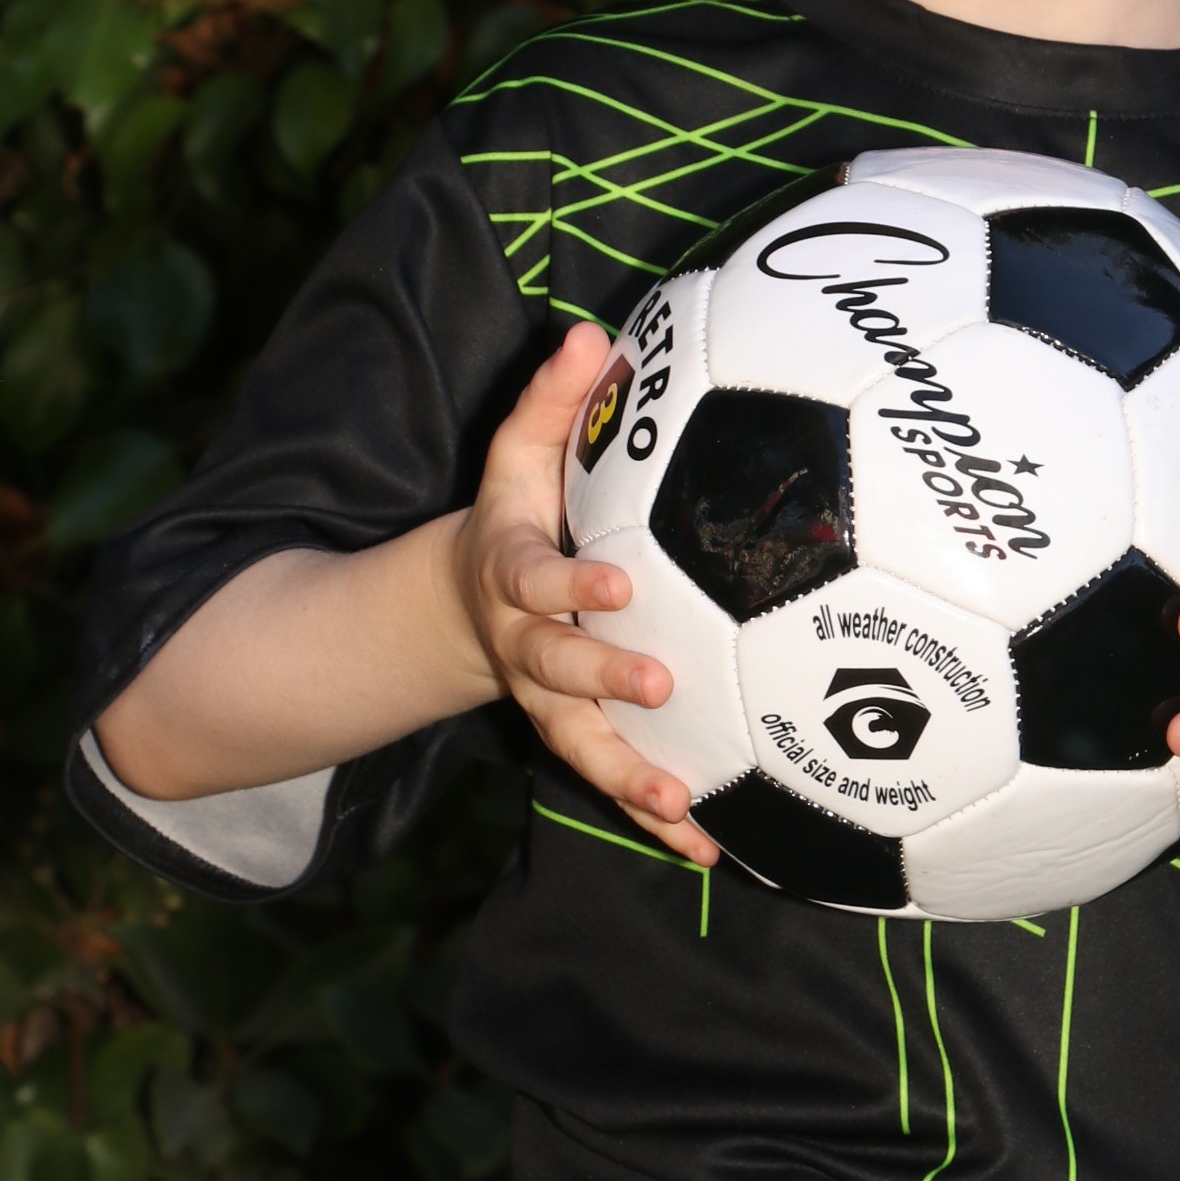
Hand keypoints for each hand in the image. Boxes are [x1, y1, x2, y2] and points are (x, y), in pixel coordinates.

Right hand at [450, 318, 718, 866]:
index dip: (569, 585)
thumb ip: (550, 400)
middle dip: (603, 678)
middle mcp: (527, 646)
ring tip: (680, 806)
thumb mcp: (518, 455)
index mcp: (512, 574)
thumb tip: (588, 333)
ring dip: (629, 777)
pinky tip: (711, 848)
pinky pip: (616, 784)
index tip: (616, 585)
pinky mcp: (581, 737)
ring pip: (583, 746)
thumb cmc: (517, 515)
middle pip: (556, 670)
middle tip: (657, 682)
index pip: (534, 579)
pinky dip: (657, 822)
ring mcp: (550, 702)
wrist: (468, 602)